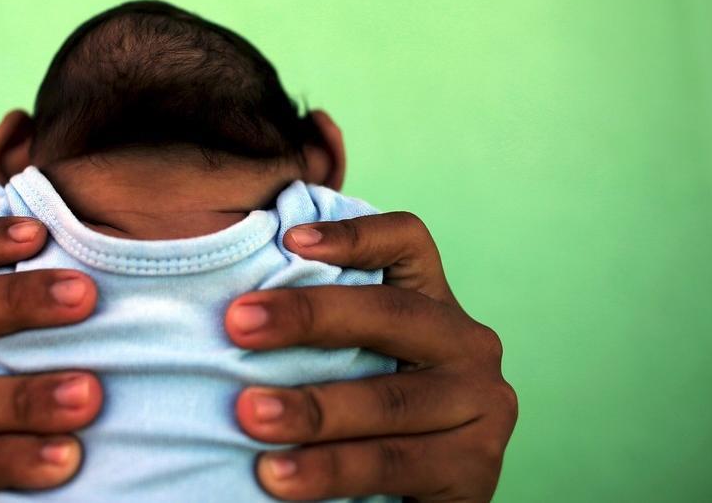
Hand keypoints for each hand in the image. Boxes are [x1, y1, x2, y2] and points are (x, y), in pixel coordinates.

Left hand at [225, 212, 516, 501]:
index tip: (289, 240)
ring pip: (388, 400)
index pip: (407, 242)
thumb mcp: (355, 362)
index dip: (354, 234)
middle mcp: (467, 343)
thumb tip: (231, 307)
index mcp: (432, 303)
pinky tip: (278, 476)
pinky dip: (329, 470)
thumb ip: (322, 333)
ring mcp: (480, 405)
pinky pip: (392, 463)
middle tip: (237, 324)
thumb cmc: (364, 419)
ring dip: (312, 408)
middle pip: (390, 313)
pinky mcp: (474, 468)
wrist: (419, 499)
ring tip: (250, 416)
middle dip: (308, 316)